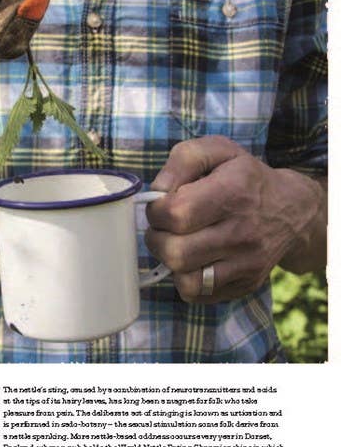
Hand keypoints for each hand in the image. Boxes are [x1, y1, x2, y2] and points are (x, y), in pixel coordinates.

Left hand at [145, 136, 326, 303]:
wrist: (290, 208)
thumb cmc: (242, 177)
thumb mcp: (217, 151)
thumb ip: (182, 160)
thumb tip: (158, 190)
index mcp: (233, 193)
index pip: (175, 214)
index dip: (156, 211)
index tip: (162, 206)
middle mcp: (243, 232)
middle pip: (176, 252)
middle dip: (157, 239)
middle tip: (165, 228)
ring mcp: (247, 263)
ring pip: (186, 280)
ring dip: (170, 262)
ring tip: (177, 244)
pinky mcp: (246, 283)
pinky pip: (198, 295)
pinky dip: (185, 280)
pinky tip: (192, 260)